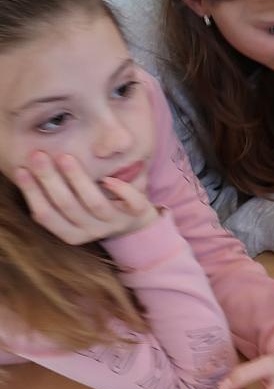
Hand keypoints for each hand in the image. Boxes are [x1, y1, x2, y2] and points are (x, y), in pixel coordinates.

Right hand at [15, 151, 157, 244]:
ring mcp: (116, 223)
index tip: (20, 170)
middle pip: (67, 206)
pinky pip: (132, 203)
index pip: (46, 215)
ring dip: (78, 179)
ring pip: (94, 203)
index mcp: (72, 233)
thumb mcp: (74, 208)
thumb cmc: (97, 207)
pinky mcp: (137, 214)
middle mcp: (92, 231)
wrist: (137, 222)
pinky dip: (121, 189)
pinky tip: (107, 177)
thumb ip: (55, 197)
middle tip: (38, 156)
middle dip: (50, 179)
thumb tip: (28, 175)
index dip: (32, 193)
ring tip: (64, 157)